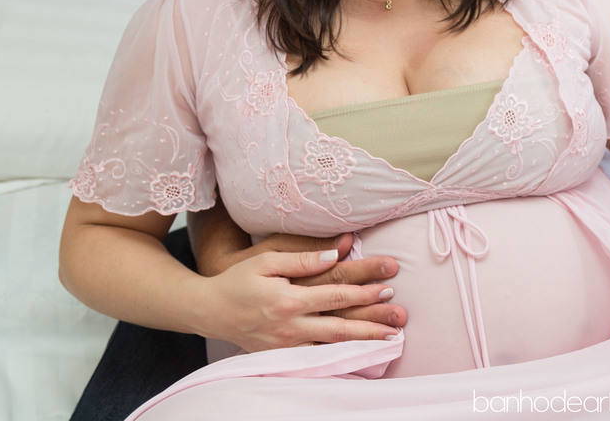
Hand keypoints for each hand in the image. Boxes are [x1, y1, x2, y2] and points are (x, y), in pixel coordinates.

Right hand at [198, 246, 405, 351]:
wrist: (210, 311)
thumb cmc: (238, 281)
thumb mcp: (266, 260)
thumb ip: (301, 258)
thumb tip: (337, 253)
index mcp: (287, 299)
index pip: (334, 294)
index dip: (363, 291)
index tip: (388, 285)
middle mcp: (289, 326)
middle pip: (340, 325)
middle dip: (372, 321)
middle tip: (400, 317)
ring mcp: (286, 345)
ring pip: (332, 345)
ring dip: (363, 342)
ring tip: (391, 339)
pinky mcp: (282, 356)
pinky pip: (317, 357)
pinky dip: (341, 357)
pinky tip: (361, 355)